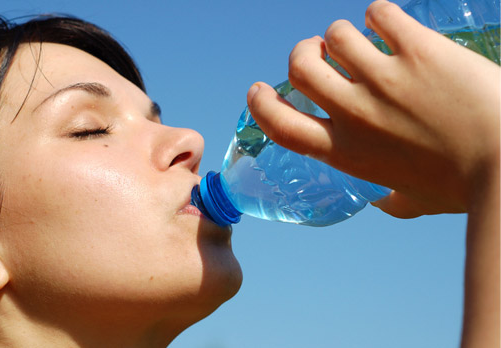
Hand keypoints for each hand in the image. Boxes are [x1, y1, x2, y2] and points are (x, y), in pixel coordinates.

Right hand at [246, 0, 499, 218]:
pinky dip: (380, 15)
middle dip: (304, 53)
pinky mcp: (417, 50)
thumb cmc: (463, 187)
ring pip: (337, 34)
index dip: (261, 103)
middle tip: (321, 52)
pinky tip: (393, 25)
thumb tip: (383, 203)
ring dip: (345, 33)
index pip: (281, 125)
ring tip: (368, 39)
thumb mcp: (412, 200)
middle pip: (300, 68)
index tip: (259, 89)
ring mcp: (384, 80)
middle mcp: (355, 114)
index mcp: (346, 152)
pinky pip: (378, 14)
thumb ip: (389, 200)